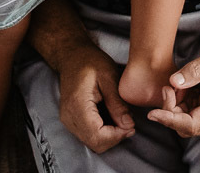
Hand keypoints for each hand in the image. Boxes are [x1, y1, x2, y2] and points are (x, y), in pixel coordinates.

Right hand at [52, 38, 136, 152]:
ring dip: (109, 136)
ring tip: (122, 120)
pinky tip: (112, 119)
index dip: (117, 136)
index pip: (97, 136)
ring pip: (91, 142)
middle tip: (130, 124)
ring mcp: (68, 120)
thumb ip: (118, 103)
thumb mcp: (109, 77)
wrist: (72, 56)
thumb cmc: (91, 61)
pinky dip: (102, 132)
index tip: (131, 126)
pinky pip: (88, 135)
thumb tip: (129, 126)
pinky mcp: (71, 120)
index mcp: (78, 106)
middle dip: (115, 138)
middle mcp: (69, 117)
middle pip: (94, 143)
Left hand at [145, 36, 199, 136]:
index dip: (169, 120)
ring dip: (177, 106)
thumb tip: (173, 82)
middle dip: (171, 111)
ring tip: (176, 83)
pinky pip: (194, 111)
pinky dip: (184, 101)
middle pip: (187, 127)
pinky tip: (184, 84)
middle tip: (167, 87)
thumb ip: (195, 70)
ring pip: (188, 121)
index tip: (152, 112)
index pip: (190, 125)